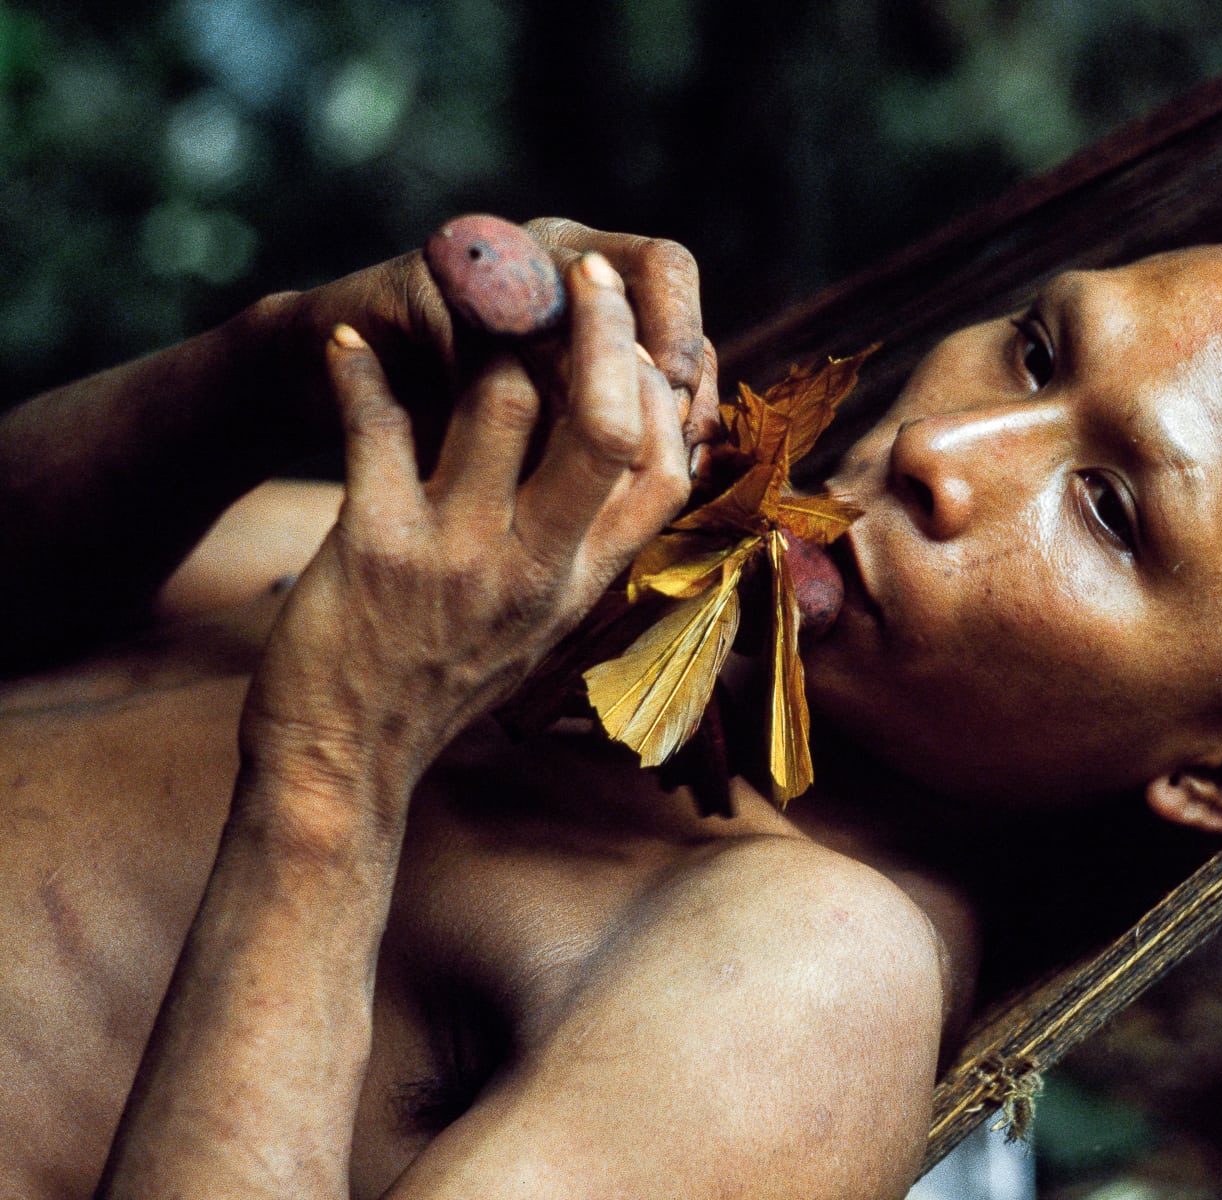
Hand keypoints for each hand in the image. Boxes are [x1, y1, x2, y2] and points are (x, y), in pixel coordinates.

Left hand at [240, 252, 689, 809]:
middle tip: (582, 269)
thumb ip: (588, 544)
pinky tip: (345, 345)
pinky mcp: (378, 549)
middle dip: (604, 326)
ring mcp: (463, 558)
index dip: (662, 388)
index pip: (669, 466)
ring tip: (458, 301)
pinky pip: (379, 427)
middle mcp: (541, 566)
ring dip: (482, 334)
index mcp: (587, 580)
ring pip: (504, 400)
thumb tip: (630, 452)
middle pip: (611, 421)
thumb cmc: (448, 679)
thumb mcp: (547, 623)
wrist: (345, 761)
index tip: (633, 336)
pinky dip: (357, 372)